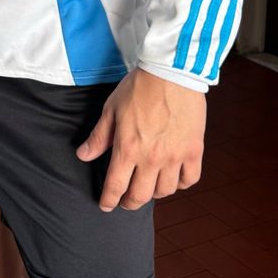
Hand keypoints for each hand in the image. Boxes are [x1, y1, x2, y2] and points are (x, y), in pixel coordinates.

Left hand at [76, 68, 204, 211]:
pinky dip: (181, 183)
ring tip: (149, 186)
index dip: (109, 200)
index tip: (106, 205)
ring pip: (165, 191)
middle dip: (130, 203)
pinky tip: (174, 178)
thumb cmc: (139, 87)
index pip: (116, 186)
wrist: (172, 72)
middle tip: (126, 201)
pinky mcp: (194, 150)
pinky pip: (189, 179)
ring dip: (154, 193)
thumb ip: (99, 137)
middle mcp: (151, 158)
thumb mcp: (111, 109)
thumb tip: (83, 155)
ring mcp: (175, 156)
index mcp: (128, 149)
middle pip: (140, 196)